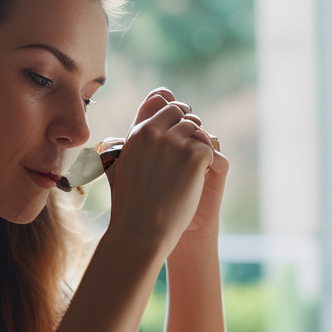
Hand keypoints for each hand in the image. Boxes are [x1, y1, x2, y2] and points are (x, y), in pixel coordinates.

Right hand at [104, 89, 213, 258]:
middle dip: (188, 123)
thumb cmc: (131, 207)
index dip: (171, 108)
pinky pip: (207, 148)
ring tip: (192, 166)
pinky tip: (196, 179)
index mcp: (136, 134)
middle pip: (179, 110)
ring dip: (197, 143)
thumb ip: (134, 147)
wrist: (141, 230)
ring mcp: (174, 143)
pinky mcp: (193, 156)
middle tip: (191, 142)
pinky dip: (206, 162)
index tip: (178, 118)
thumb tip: (139, 133)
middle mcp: (153, 133)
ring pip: (196, 128)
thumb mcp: (123, 169)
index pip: (157, 101)